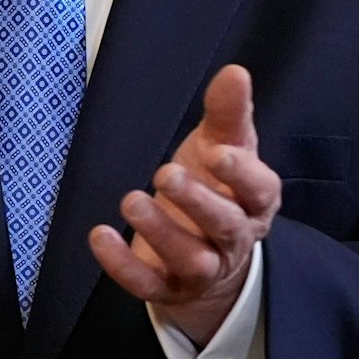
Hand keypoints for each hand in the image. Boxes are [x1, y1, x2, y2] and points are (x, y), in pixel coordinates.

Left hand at [88, 64, 280, 346]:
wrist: (206, 249)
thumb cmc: (216, 186)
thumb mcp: (223, 145)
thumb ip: (228, 113)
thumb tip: (235, 71)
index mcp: (254, 202)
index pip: (259, 190)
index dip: (241, 174)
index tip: (217, 152)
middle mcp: (234, 239)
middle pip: (226, 226)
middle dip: (198, 202)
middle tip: (165, 173)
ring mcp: (203, 268)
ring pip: (192, 260)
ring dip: (161, 232)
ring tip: (131, 200)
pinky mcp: (168, 287)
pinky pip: (148, 284)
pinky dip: (122, 265)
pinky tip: (99, 236)